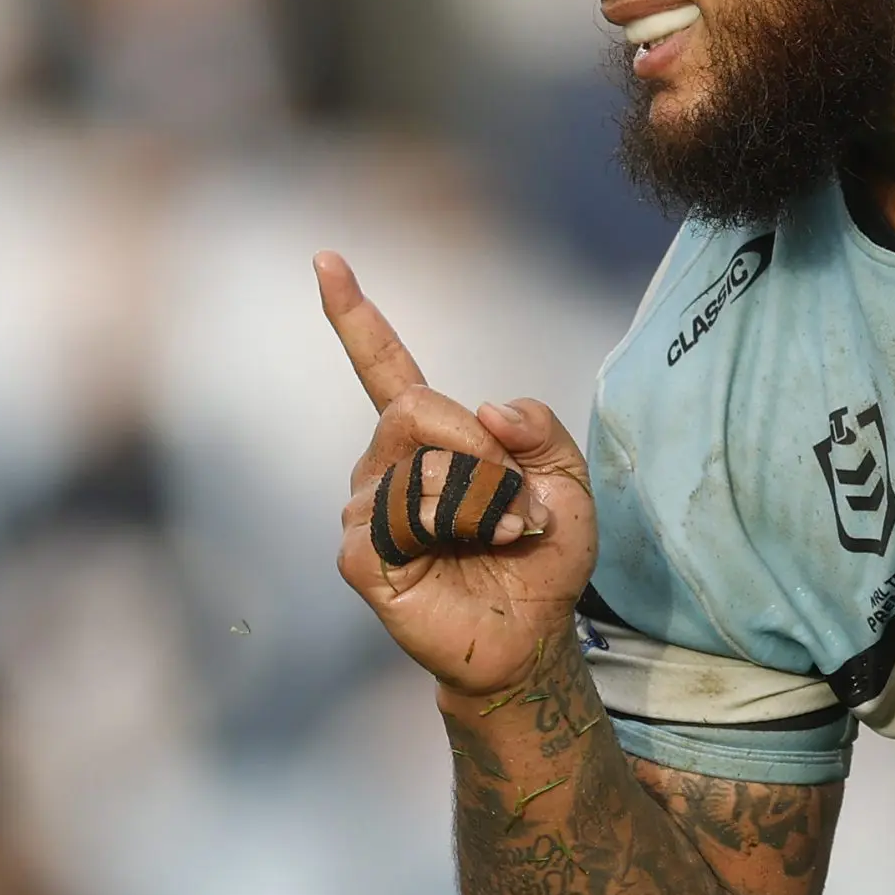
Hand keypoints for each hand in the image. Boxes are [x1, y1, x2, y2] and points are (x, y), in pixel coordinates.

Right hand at [318, 250, 596, 698]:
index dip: (356, 315)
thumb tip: (489, 409)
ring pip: (424, 466)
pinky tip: (477, 550)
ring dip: (486, 499)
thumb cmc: (542, 555)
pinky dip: (463, 526)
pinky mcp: (362, 555)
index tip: (325, 260)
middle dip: (483, 448)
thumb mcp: (569, 480)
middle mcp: (386, 465)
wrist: (532, 634)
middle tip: (518, 499)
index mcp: (430, 437)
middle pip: (417, 407)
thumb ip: (543, 429)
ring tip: (505, 534)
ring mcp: (367, 510)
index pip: (384, 366)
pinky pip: (408, 514)